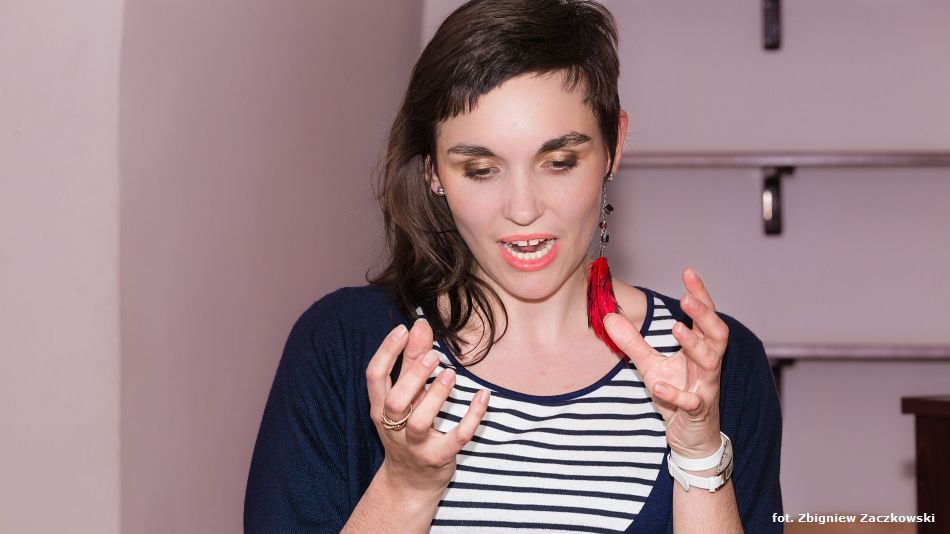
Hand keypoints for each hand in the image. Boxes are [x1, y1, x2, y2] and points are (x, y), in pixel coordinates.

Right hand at [364, 319, 489, 496]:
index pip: (374, 377)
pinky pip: (457, 438)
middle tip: (433, 356)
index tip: (403, 329)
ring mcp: (416, 445)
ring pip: (421, 422)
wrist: (409, 484)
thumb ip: (410, 363)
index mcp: (380, 408)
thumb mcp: (404, 398)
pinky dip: (472, 417)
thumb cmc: (407, 430)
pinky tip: (483, 396)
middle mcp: (393, 427)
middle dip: (413, 377)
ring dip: (436, 396)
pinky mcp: (439, 458)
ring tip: (452, 375)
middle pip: (396, 401)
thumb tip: (419, 326)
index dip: (386, 352)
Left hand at [603, 267, 728, 457]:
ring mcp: (705, 388)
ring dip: (695, 345)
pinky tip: (657, 386)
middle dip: (704, 315)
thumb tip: (608, 317)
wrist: (691, 438)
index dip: (699, 294)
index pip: (704, 316)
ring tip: (676, 330)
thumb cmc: (677, 396)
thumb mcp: (650, 365)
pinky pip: (691, 401)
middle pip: (717, 334)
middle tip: (687, 300)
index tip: (687, 272)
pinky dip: (675, 394)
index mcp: (699, 349)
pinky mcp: (698, 411)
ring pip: (710, 362)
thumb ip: (632, 342)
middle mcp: (707, 365)